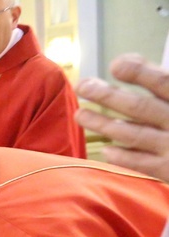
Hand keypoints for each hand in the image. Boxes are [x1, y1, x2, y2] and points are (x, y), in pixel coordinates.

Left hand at [75, 53, 168, 182]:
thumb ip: (157, 81)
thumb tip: (122, 62)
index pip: (162, 81)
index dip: (139, 72)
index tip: (114, 66)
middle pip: (140, 107)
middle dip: (108, 96)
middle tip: (83, 86)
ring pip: (133, 134)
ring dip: (103, 124)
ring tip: (80, 115)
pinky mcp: (167, 170)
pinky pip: (138, 163)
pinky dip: (120, 156)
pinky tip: (105, 149)